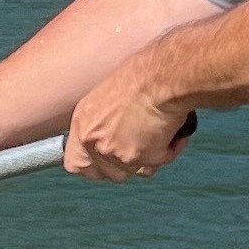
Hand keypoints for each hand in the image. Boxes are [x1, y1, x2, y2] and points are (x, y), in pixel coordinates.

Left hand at [66, 59, 194, 181]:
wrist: (163, 77)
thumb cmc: (144, 75)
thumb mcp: (112, 95)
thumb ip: (107, 121)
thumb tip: (119, 132)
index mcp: (83, 121)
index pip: (75, 164)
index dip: (94, 166)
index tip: (107, 162)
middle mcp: (93, 140)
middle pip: (108, 173)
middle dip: (127, 164)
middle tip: (143, 144)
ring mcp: (114, 153)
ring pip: (134, 171)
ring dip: (149, 157)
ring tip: (160, 131)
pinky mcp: (138, 159)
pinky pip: (157, 163)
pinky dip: (168, 150)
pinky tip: (173, 131)